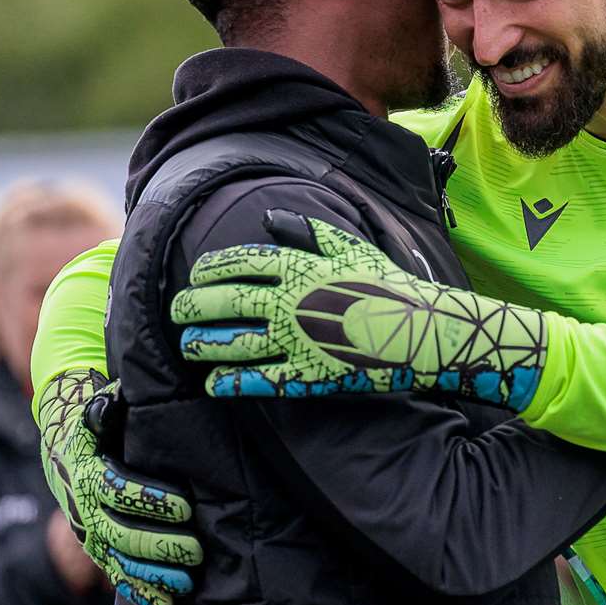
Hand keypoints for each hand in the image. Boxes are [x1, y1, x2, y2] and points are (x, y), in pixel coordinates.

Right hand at [36, 371, 203, 604]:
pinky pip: (114, 574)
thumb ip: (110, 404)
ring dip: (152, 573)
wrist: (62, 436)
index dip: (151, 499)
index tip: (187, 506)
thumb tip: (117, 396)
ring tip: (187, 581)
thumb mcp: (101, 406)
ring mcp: (86, 529)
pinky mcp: (95, 546)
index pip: (116, 488)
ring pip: (115, 559)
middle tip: (196, 550)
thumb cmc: (99, 417)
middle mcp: (81, 503)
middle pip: (117, 532)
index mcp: (85, 468)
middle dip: (158, 544)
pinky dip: (139, 591)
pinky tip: (166, 604)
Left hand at [171, 210, 545, 409]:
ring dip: (205, 344)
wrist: (426, 331)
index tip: (196, 274)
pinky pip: (260, 381)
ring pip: (235, 342)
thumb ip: (309, 232)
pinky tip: (212, 384)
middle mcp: (292, 301)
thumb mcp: (353, 248)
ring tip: (188, 346)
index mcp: (302, 266)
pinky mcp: (310, 376)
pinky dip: (231, 382)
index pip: (241, 261)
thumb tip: (270, 220)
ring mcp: (298, 340)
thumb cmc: (392, 287)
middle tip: (178, 311)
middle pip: (228, 300)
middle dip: (195, 305)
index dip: (212, 269)